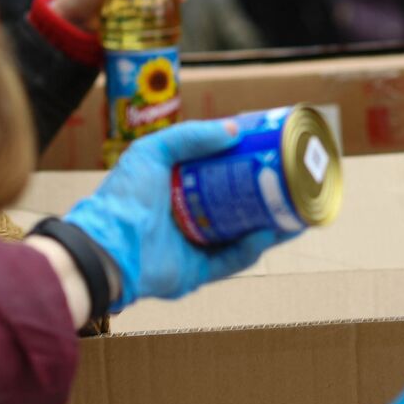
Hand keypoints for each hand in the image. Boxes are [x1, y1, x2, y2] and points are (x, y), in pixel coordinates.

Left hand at [63, 120, 299, 309]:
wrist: (108, 247)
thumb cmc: (123, 198)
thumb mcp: (151, 152)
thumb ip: (189, 135)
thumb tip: (233, 131)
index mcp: (177, 190)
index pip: (219, 175)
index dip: (245, 164)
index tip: (269, 154)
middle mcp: (188, 218)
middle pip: (236, 204)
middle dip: (265, 195)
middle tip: (289, 182)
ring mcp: (195, 246)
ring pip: (243, 234)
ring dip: (270, 223)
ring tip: (294, 207)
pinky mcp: (199, 272)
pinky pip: (234, 260)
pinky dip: (254, 248)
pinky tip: (272, 232)